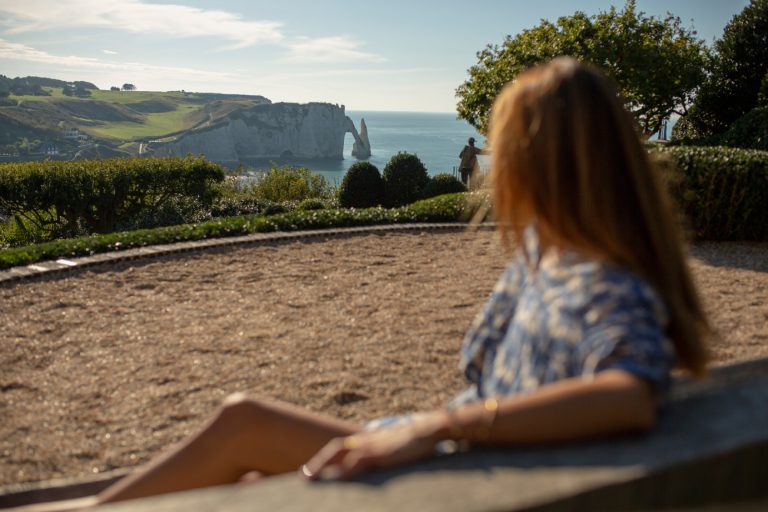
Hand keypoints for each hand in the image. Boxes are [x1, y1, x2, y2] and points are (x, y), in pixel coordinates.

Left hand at [301, 412, 446, 480]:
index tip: (313, 468)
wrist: (429, 429)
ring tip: (311, 479)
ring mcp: (373, 446)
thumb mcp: (397, 446)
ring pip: (342, 455)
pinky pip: (358, 463)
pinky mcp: (381, 454)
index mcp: (370, 438)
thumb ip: (385, 451)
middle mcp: (367, 440)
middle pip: (336, 448)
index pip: (342, 446)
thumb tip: (379, 460)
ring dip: (325, 467)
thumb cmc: (417, 440)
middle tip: (305, 476)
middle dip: (319, 462)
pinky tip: (337, 480)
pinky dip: (345, 471)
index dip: (327, 457)